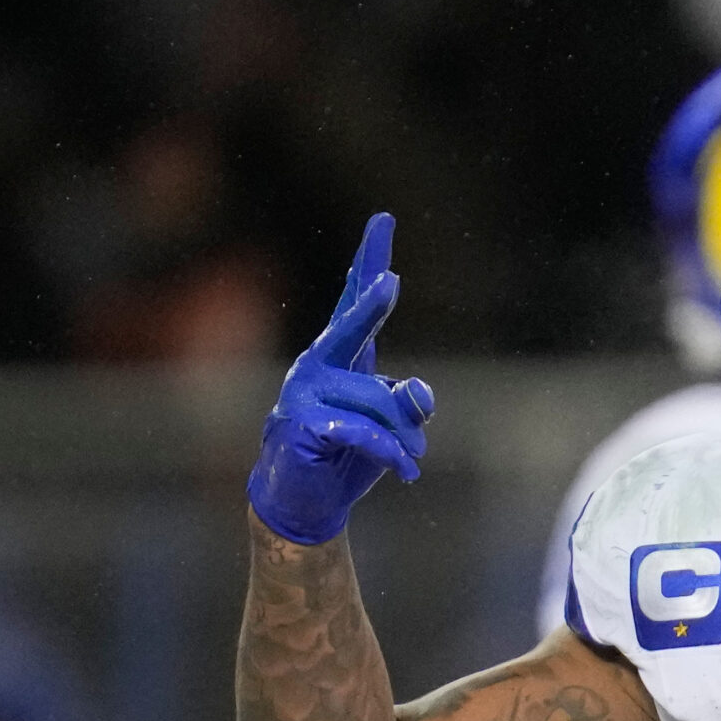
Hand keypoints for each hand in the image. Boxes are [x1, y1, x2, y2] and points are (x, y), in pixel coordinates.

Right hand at [247, 213, 434, 544]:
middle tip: (391, 283)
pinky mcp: (300, 425)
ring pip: (377, 403)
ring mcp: (303, 393)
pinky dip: (389, 453)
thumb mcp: (393, 428)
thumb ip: (408, 406)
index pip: (357, 304)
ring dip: (405, 437)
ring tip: (413, 460)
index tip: (383, 221)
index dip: (370, 262)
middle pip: (351, 330)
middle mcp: (318, 365)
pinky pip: (361, 432)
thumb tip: (420, 392)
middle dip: (371, 306)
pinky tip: (406, 470)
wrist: (305, 499)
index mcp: (342, 358)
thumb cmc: (349, 455)